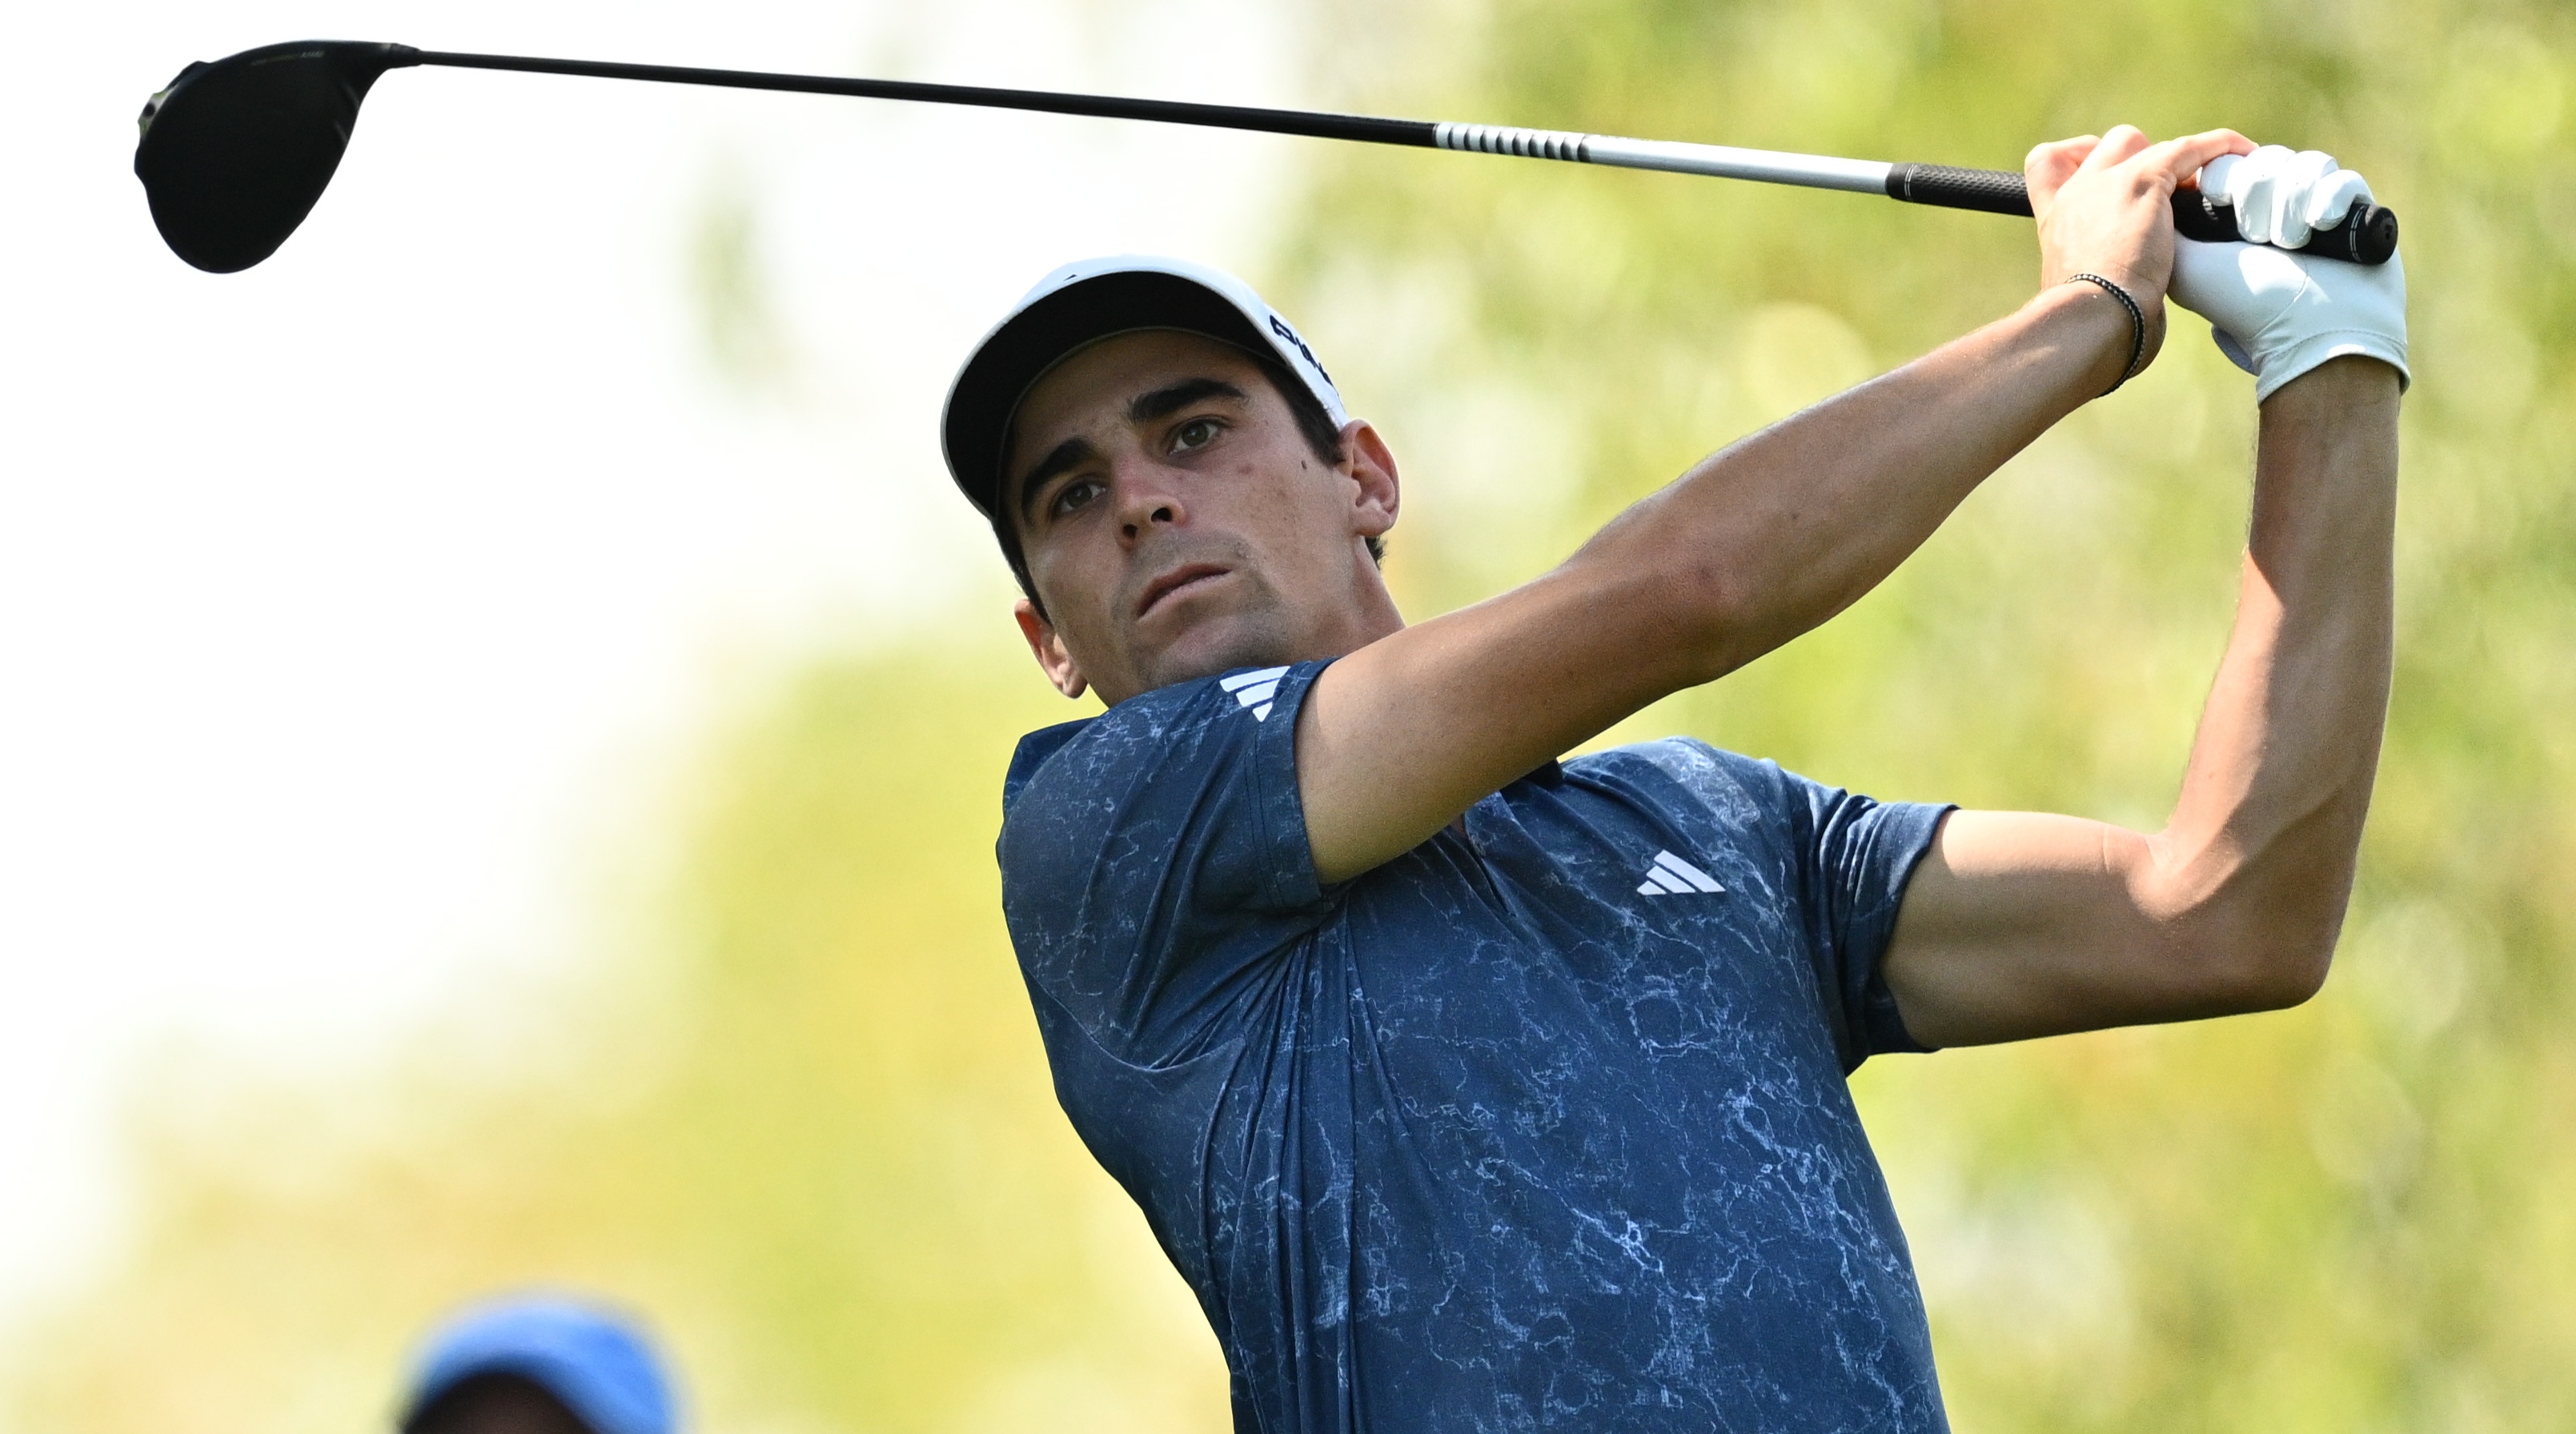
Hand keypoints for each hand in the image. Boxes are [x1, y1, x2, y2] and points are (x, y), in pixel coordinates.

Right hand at [2026, 127, 2254, 365]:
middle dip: (2143, 158)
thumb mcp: (2080, 293)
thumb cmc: (2087, 323)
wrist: (2090, 318)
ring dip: (2183, 162)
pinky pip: (2189, 149)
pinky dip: (2218, 147)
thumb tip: (2132, 295)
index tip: (2106, 177)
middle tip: (2170, 194)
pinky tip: (2242, 153)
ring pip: (2151, 146)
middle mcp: (2077, 192)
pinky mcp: (2144, 181)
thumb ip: (2098, 277)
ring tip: (2212, 187)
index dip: (2077, 159)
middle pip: (2110, 146)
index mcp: (2055, 219)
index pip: (2049, 163)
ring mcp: (2109, 182)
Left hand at [2169, 148, 2408, 402]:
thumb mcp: (2186, 267)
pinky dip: (2330, 199)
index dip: (2225, 177)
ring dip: (2292, 203)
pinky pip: (2343, 179)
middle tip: (2257, 235)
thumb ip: (2168, 224)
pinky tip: (2321, 225)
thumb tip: (2165, 188)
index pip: (2229, 163)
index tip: (2222, 200)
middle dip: (2258, 195)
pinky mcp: (2356, 212)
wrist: (2309, 332)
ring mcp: (2318, 208)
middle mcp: (2277, 208)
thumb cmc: (2246, 305)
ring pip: (2305, 166)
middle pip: (2267, 160)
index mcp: (2235, 217)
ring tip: (2291, 242)